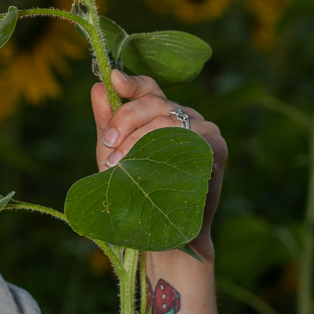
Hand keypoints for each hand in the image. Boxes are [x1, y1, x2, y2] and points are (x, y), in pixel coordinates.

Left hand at [90, 71, 227, 251]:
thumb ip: (106, 122)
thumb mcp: (113, 153)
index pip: (149, 88)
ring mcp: (205, 130)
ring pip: (168, 120)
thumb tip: (96, 87)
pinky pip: (189, 139)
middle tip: (108, 146)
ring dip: (138, 141)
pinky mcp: (217, 148)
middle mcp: (187, 116)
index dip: (132, 82)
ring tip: (119, 165)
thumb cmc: (135, 191)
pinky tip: (150, 168)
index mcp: (163, 113)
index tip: (114, 79)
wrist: (160, 233)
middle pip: (154, 103)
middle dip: (125, 121)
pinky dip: (163, 152)